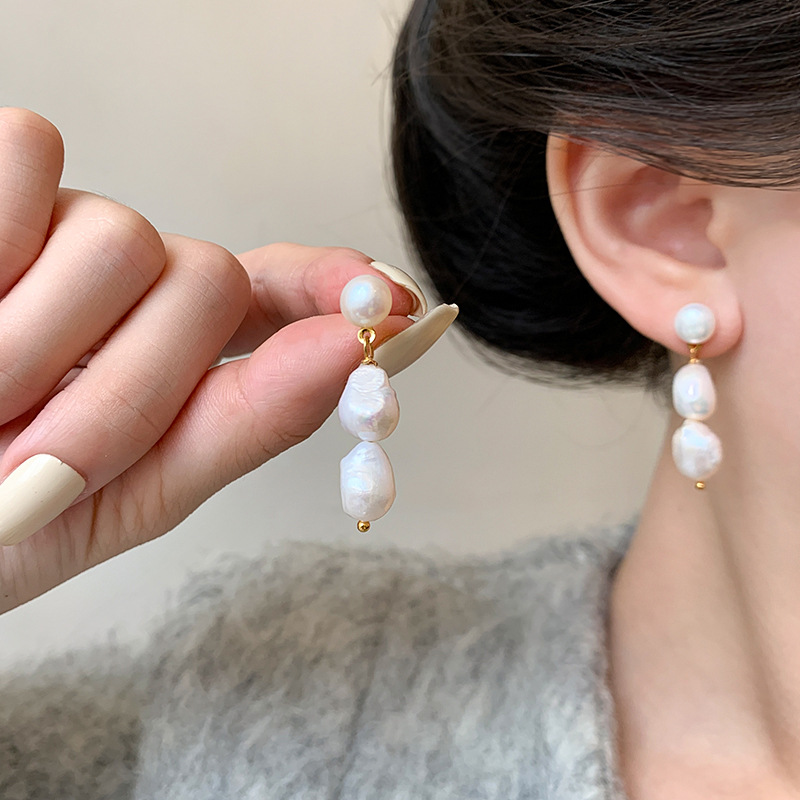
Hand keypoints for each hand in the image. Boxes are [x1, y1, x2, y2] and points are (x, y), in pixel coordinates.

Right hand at [0, 109, 455, 612]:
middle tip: (36, 438)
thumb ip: (242, 425)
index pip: (274, 297)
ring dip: (49, 337)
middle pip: (203, 277)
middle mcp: (122, 283)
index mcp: (167, 353)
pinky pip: (30, 157)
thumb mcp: (122, 495)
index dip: (331, 291)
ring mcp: (52, 227)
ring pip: (125, 230)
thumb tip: (351, 352)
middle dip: (133, 377)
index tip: (389, 304)